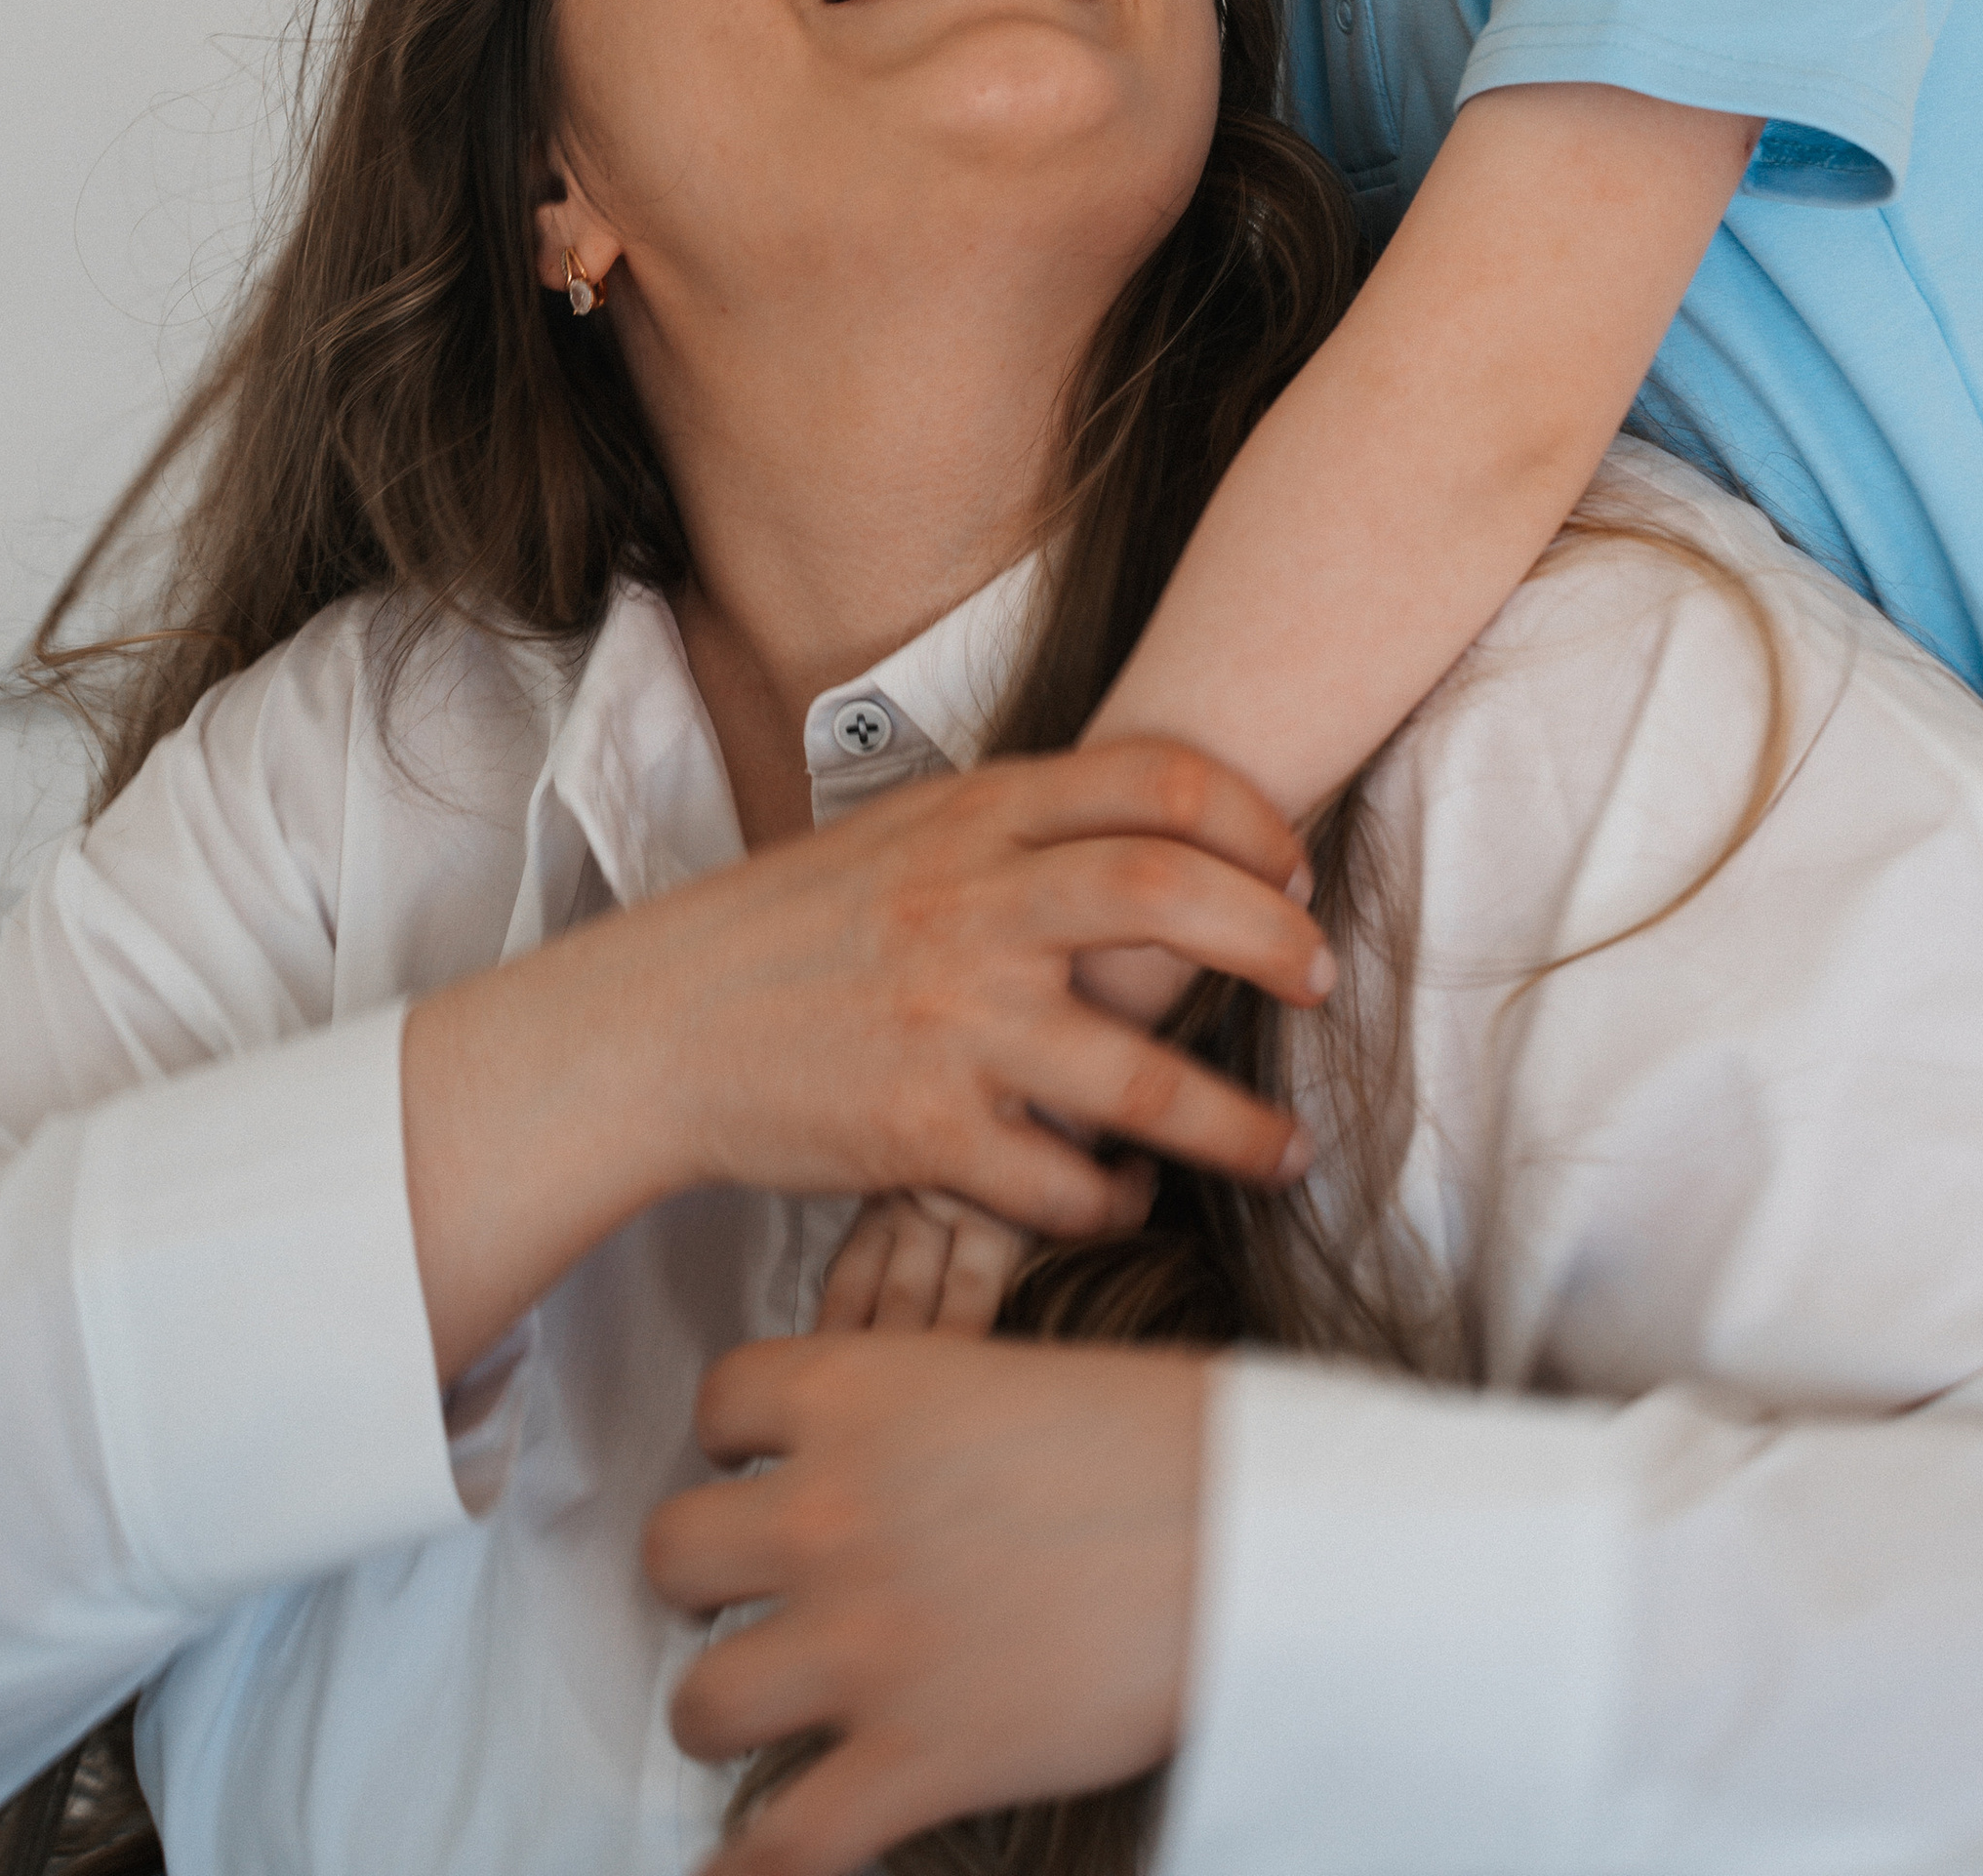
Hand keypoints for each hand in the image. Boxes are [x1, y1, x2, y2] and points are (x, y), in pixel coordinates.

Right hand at [404, 741, 1325, 1380]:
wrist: (659, 1025)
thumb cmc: (793, 929)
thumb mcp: (904, 833)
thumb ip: (1019, 826)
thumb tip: (1157, 831)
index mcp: (975, 817)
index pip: (1155, 781)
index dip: (1252, 822)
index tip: (1296, 871)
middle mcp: (971, 906)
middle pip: (1172, 899)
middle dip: (1276, 945)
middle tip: (1323, 983)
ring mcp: (951, 1023)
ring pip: (1143, 1076)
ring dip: (1239, 1125)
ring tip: (1290, 1152)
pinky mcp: (922, 1131)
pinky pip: (1063, 1183)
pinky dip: (1116, 1203)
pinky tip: (1130, 1200)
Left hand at [645, 1332, 1205, 1873]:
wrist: (1253, 1530)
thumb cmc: (1170, 1436)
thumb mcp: (1018, 1375)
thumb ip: (928, 1416)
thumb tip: (909, 1463)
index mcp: (864, 1393)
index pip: (719, 1400)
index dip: (733, 1438)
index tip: (760, 1466)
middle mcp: (833, 1514)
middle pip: (671, 1555)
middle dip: (703, 1579)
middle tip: (754, 1593)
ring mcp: (864, 1646)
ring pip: (700, 1705)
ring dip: (726, 1710)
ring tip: (764, 1713)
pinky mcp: (914, 1761)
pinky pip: (781, 1846)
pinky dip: (755, 1867)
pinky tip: (745, 1867)